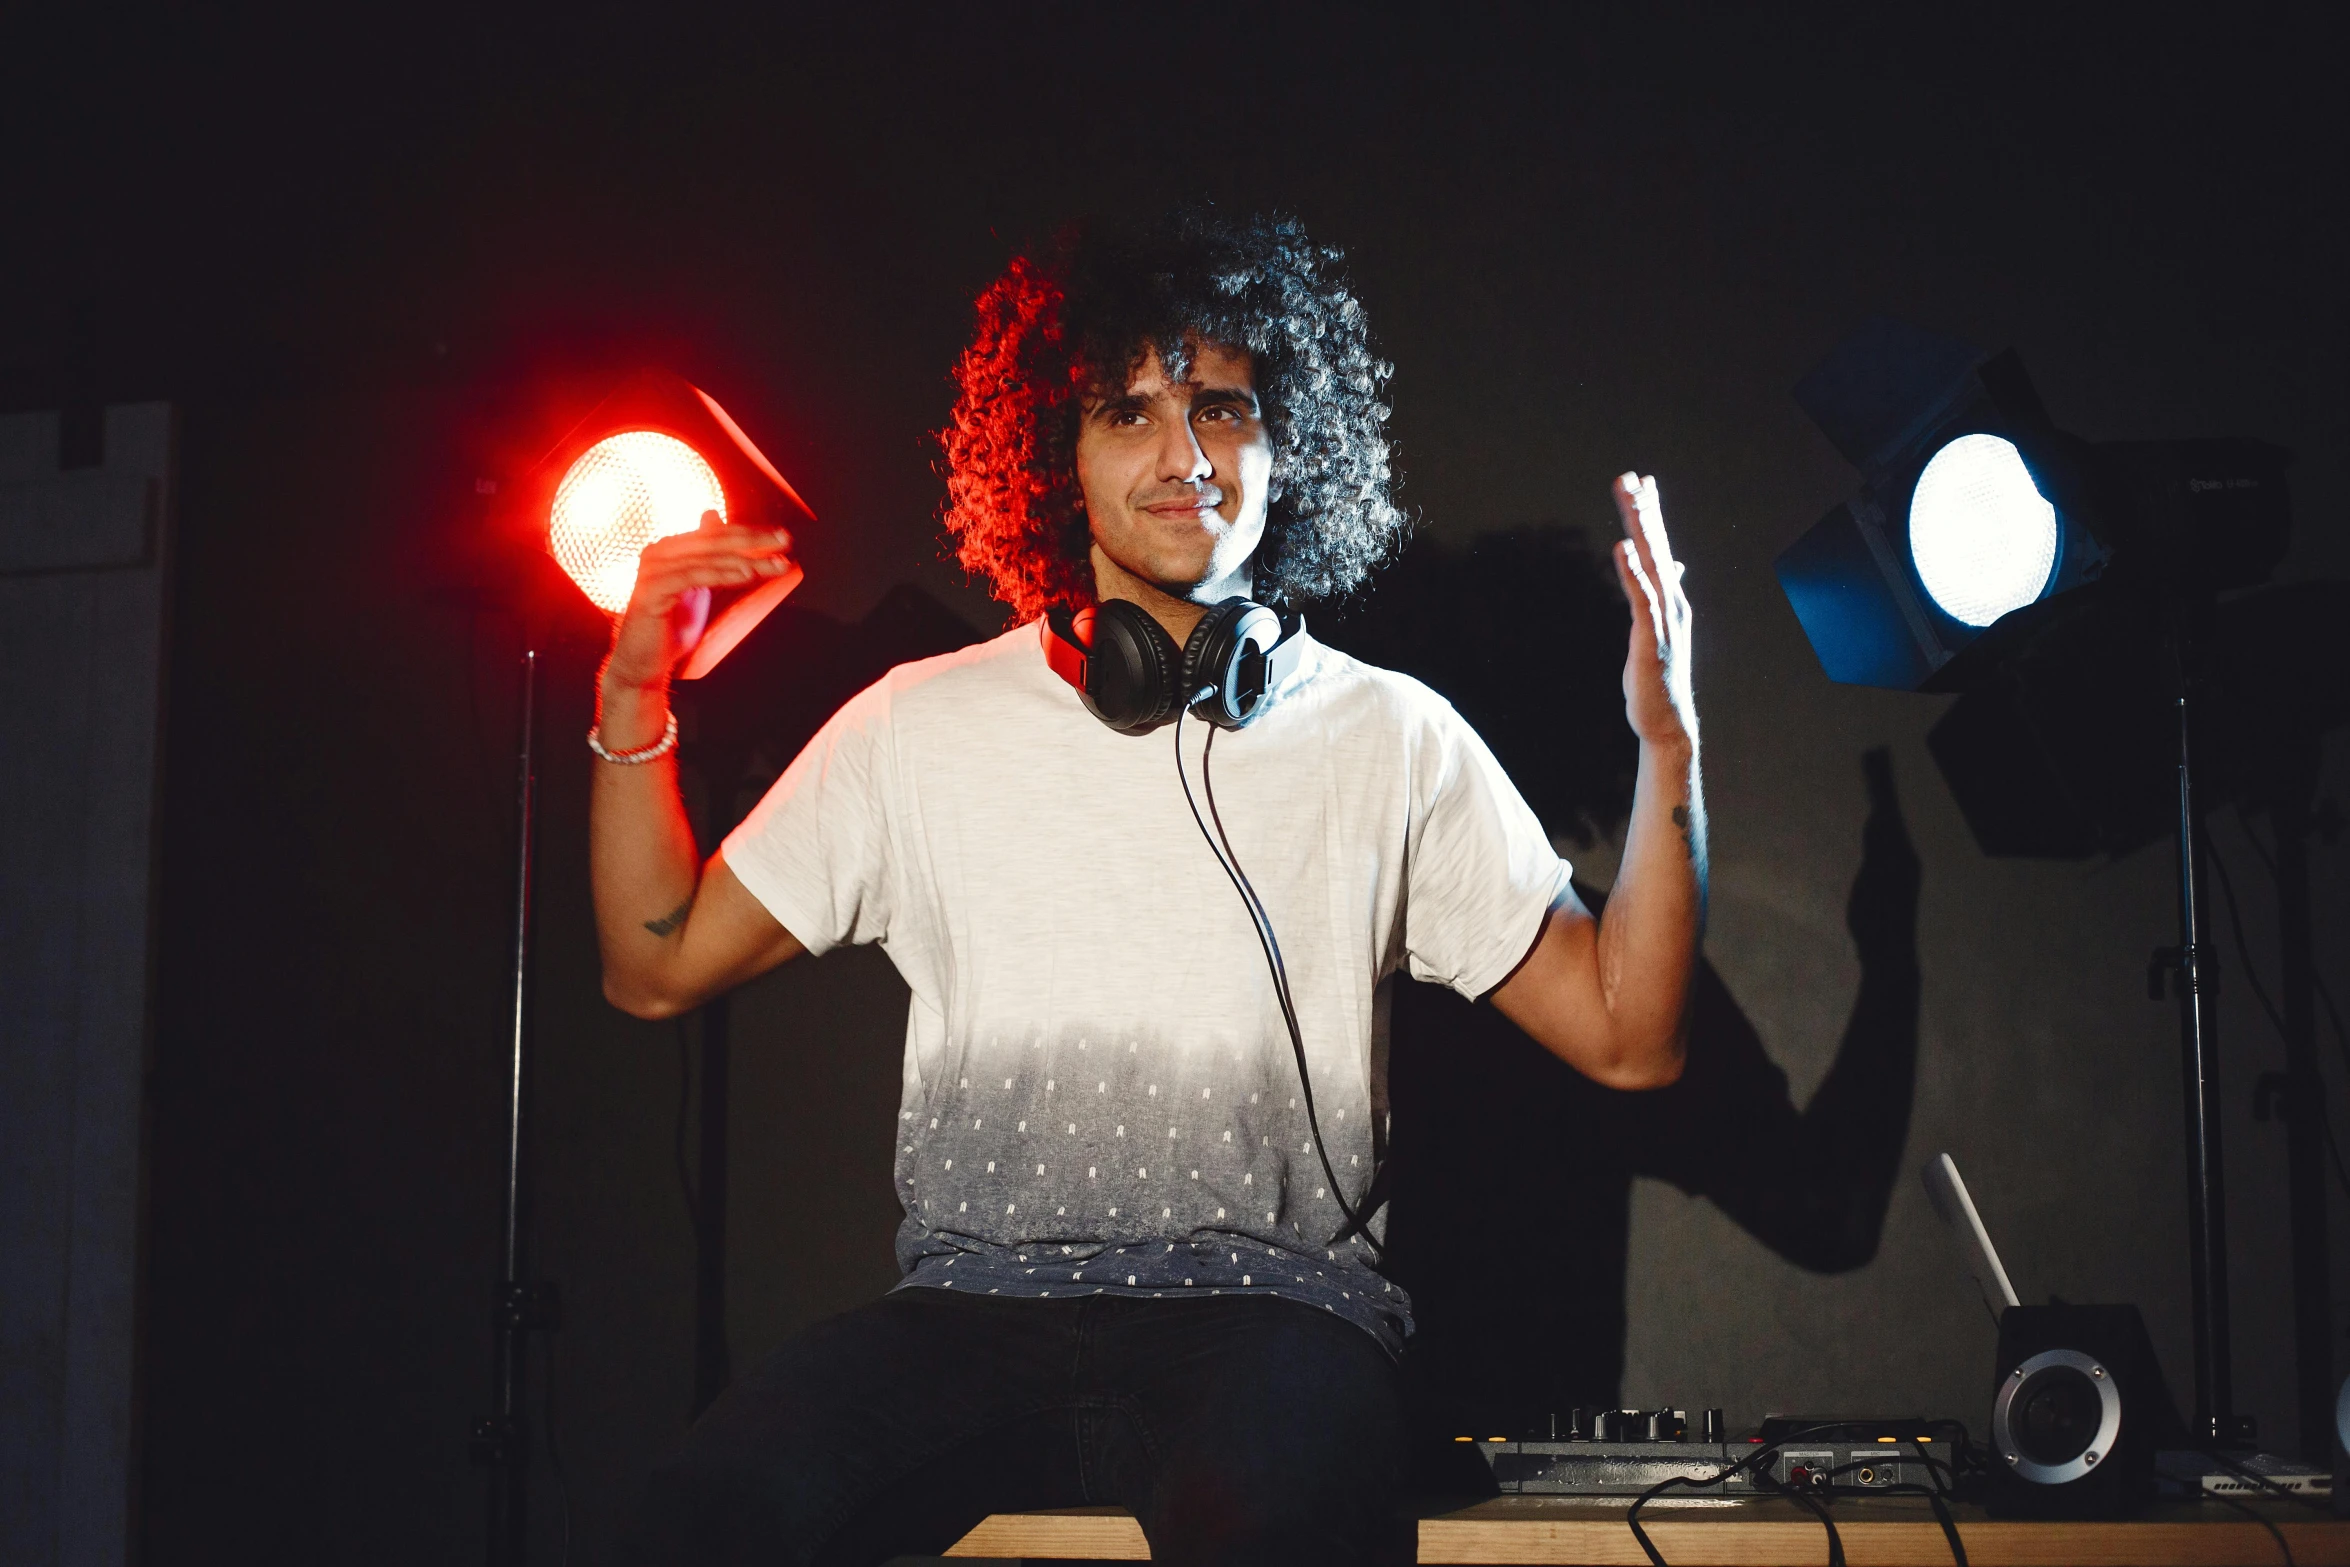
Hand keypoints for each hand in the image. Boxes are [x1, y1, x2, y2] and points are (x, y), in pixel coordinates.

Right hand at [603, 510, 796, 691]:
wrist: (643, 663)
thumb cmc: (670, 628)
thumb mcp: (697, 588)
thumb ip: (709, 558)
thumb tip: (713, 517)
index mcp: (671, 548)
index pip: (716, 534)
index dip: (750, 534)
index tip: (782, 538)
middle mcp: (659, 552)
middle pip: (714, 540)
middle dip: (753, 541)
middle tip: (784, 541)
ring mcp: (652, 569)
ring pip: (706, 557)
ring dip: (745, 559)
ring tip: (773, 564)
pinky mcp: (651, 590)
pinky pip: (692, 576)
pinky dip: (721, 574)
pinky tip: (746, 575)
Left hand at [1610, 471, 1695, 748]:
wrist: (1667, 721)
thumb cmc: (1658, 677)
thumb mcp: (1658, 629)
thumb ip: (1661, 596)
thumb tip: (1673, 567)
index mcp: (1671, 598)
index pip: (1660, 546)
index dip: (1651, 513)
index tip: (1642, 482)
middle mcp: (1672, 601)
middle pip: (1656, 545)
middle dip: (1645, 510)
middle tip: (1633, 476)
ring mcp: (1664, 617)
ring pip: (1651, 563)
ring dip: (1640, 529)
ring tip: (1630, 498)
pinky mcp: (1650, 635)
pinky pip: (1640, 597)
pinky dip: (1631, 571)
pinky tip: (1621, 548)